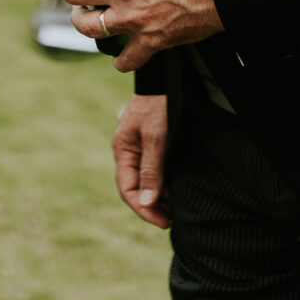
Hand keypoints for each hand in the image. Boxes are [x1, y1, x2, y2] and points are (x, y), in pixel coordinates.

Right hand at [112, 93, 169, 228]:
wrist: (166, 77)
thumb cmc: (160, 104)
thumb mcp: (157, 137)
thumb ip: (151, 170)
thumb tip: (146, 202)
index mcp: (122, 150)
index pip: (128, 190)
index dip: (144, 209)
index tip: (164, 221)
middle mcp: (128, 152)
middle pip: (135, 189)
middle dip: (152, 207)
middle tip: (173, 219)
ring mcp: (139, 149)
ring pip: (145, 182)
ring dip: (159, 198)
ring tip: (176, 210)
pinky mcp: (151, 145)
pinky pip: (153, 172)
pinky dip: (163, 185)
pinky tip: (175, 192)